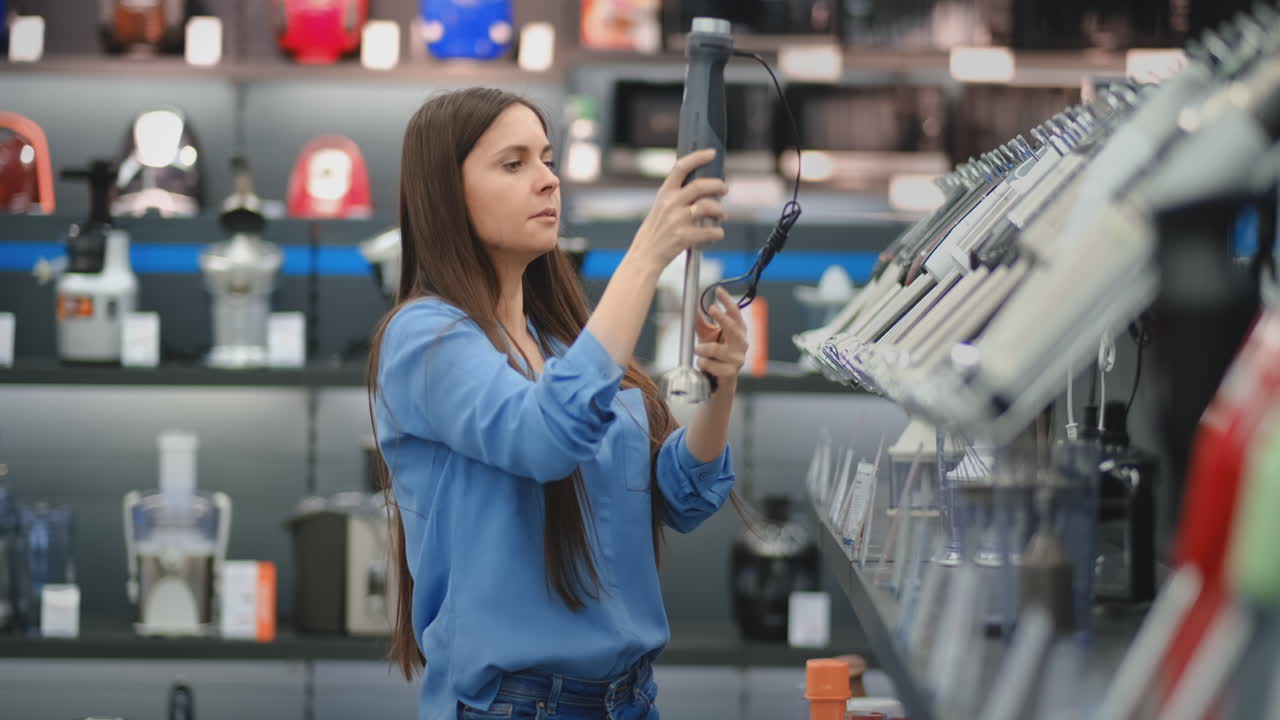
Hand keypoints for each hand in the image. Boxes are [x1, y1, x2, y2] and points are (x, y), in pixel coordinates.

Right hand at [626, 149, 728, 272]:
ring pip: (709, 206)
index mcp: (664, 193)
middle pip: (700, 186)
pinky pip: (711, 231)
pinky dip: (718, 232)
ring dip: (720, 210)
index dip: (698, 157)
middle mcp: (671, 203)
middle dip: (718, 185)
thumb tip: (705, 186)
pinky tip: (716, 233)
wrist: (645, 255)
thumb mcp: (661, 207)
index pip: (681, 167)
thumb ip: (678, 195)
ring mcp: (677, 220)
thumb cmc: (656, 231)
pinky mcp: (684, 237)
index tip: (712, 153)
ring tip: (721, 215)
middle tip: (724, 188)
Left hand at [694, 288, 748, 383]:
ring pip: (716, 349)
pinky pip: (711, 365)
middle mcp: (742, 343)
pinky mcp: (731, 373)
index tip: (717, 290)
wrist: (719, 381)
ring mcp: (738, 359)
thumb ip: (699, 321)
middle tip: (711, 308)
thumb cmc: (714, 355)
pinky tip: (703, 364)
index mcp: (738, 331)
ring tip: (698, 350)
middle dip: (723, 318)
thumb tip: (687, 304)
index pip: (736, 312)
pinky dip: (702, 363)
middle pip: (735, 328)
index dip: (727, 300)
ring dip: (702, 349)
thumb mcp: (706, 335)